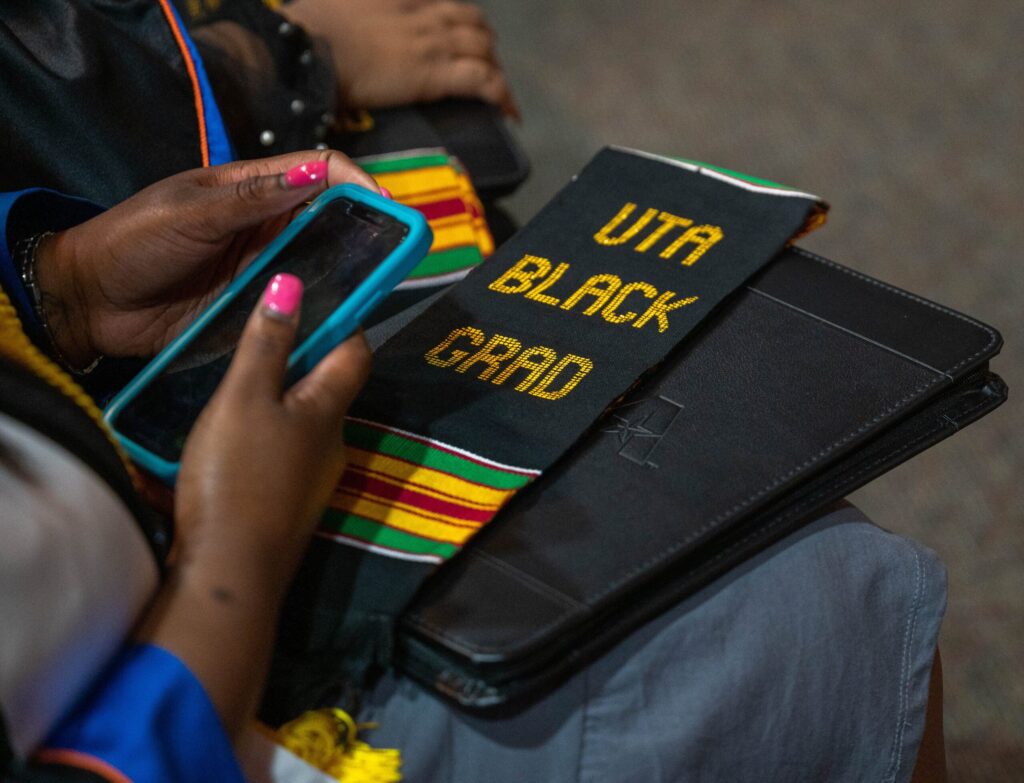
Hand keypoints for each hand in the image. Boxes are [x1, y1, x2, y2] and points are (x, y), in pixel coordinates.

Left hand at [36, 150, 378, 367]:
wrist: (90, 300)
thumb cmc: (133, 242)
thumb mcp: (191, 213)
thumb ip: (253, 198)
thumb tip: (319, 173)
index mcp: (250, 188)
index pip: (318, 172)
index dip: (357, 182)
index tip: (386, 204)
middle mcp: (264, 226)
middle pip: (329, 220)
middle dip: (367, 229)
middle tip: (400, 250)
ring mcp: (260, 268)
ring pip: (319, 265)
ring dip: (348, 272)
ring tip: (380, 286)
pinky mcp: (253, 306)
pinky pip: (296, 304)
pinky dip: (319, 309)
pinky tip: (340, 317)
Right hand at [137, 273, 370, 735]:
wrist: (230, 573)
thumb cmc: (238, 476)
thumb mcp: (245, 399)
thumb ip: (268, 343)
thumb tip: (293, 283)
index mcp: (329, 411)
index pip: (355, 354)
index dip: (343, 322)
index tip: (321, 295)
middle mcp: (333, 444)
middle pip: (329, 388)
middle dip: (305, 358)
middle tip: (266, 330)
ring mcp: (313, 479)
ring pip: (305, 422)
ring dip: (282, 398)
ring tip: (242, 378)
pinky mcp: (287, 505)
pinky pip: (284, 453)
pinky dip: (267, 433)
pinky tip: (233, 434)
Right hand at [281, 0, 518, 117]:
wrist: (306, 51)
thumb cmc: (305, 33)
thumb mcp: (327, 4)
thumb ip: (343, 10)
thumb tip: (335, 21)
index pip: (440, 2)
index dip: (456, 19)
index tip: (460, 34)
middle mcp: (420, 13)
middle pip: (471, 22)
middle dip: (483, 43)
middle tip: (485, 67)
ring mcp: (431, 42)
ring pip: (483, 48)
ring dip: (495, 69)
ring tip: (500, 94)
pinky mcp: (435, 73)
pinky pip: (485, 81)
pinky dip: (503, 96)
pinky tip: (511, 113)